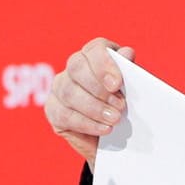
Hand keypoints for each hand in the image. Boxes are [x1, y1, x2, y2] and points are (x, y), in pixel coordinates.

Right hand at [44, 37, 134, 166]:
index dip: (105, 64)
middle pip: (77, 68)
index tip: (116, 84)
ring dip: (95, 108)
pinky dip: (87, 124)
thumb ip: (129, 71)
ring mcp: (60, 86)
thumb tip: (127, 54)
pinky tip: (104, 129)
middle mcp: (75, 67)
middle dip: (99, 89)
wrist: (115, 135)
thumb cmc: (123, 104)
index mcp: (96, 55)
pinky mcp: (53, 109)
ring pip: (69, 92)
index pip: (95, 49)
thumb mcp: (131, 89)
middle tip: (120, 106)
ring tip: (115, 119)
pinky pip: (64, 115)